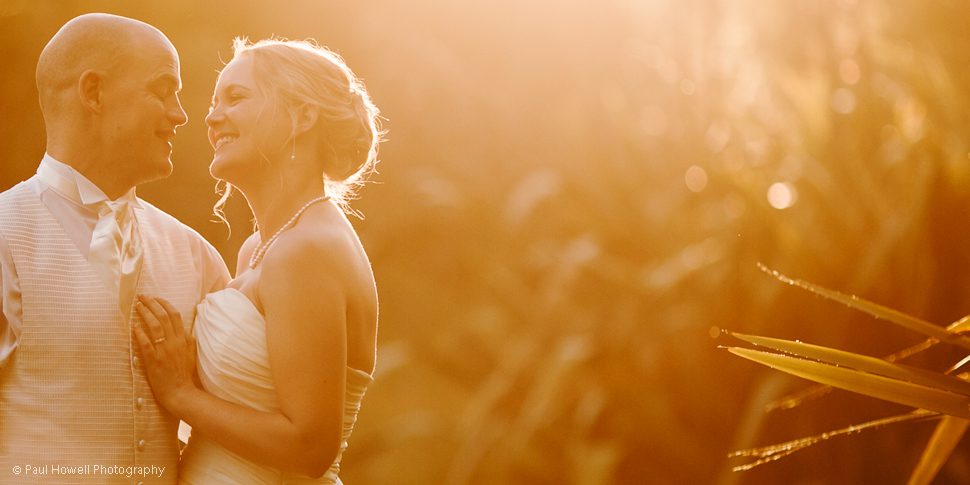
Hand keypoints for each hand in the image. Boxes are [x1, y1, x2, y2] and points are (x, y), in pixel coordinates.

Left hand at [134, 295, 198, 413]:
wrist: (181, 392)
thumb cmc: (185, 375)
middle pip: (164, 316)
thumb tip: (184, 331)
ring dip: (145, 313)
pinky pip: (145, 343)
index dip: (164, 304)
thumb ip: (187, 341)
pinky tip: (134, 326)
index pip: (175, 315)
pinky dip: (140, 333)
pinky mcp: (154, 360)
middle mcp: (175, 342)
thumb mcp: (191, 354)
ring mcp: (164, 350)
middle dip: (152, 304)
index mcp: (184, 339)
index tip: (156, 298)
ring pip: (155, 326)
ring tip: (137, 306)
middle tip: (143, 297)